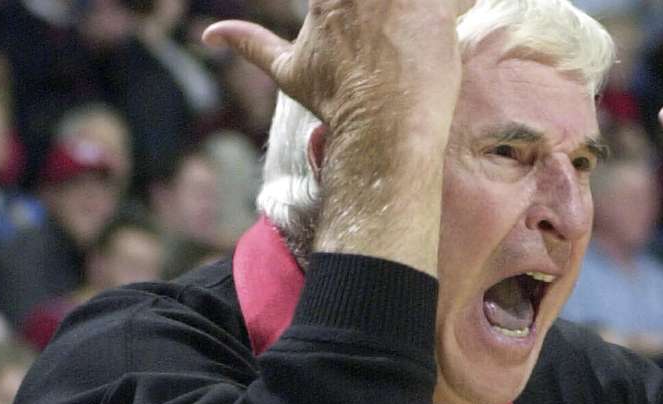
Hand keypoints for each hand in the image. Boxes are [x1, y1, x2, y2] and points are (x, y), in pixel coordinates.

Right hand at [203, 1, 471, 144]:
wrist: (382, 131)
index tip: (365, 27)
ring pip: (411, 0)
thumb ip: (251, 44)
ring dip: (416, 12)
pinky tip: (445, 24)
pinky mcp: (436, 8)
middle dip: (390, 9)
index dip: (360, 7)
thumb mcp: (287, 71)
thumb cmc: (336, 103)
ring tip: (411, 31)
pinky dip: (453, 8)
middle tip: (391, 28)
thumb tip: (210, 35)